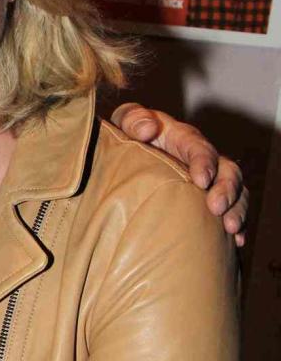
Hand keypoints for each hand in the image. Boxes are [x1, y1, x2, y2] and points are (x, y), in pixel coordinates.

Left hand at [112, 102, 247, 245]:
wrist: (125, 156)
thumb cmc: (125, 138)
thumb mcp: (123, 123)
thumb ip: (132, 118)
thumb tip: (148, 128)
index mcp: (182, 138)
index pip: (199, 147)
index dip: (204, 162)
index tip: (201, 180)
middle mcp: (202, 159)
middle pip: (227, 170)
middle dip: (227, 189)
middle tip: (217, 209)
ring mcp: (209, 181)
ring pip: (236, 192)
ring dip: (237, 209)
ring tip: (232, 229)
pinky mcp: (207, 201)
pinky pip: (230, 211)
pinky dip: (237, 225)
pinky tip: (236, 242)